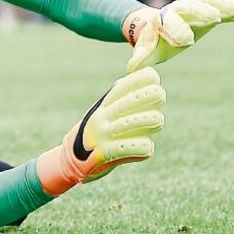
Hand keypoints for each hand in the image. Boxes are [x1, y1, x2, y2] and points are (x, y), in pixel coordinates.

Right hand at [36, 67, 165, 195]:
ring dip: (152, 121)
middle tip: (160, 96)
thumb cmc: (98, 133)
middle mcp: (101, 117)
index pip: (123, 86)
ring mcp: (103, 134)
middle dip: (152, 95)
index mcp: (103, 105)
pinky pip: (135, 147)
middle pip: (132, 100)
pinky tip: (147, 148)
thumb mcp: (105, 111)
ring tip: (157, 121)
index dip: (141, 79)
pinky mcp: (106, 153)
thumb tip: (147, 72)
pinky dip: (145, 148)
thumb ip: (124, 96)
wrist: (73, 160)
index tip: (153, 79)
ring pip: (137, 122)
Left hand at [123, 0, 233, 72]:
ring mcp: (194, 8)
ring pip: (207, 3)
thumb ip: (142, 58)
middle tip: (212, 18)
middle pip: (188, 8)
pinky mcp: (208, 9)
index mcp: (162, 21)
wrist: (155, 23)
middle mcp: (178, 11)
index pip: (168, 24)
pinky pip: (221, 6)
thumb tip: (132, 69)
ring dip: (222, 6)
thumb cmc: (153, 41)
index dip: (176, 31)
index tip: (187, 41)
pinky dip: (232, 8)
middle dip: (200, 13)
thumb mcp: (147, 50)